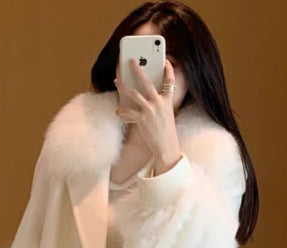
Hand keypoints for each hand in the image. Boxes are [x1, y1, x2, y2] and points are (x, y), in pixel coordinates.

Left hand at [114, 59, 181, 173]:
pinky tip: (117, 112)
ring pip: (134, 94)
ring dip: (123, 87)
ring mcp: (150, 110)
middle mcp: (159, 103)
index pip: (170, 82)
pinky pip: (129, 112)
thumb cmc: (165, 131)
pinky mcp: (142, 119)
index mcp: (167, 101)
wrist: (166, 147)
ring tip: (116, 81)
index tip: (166, 61)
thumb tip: (145, 96)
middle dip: (138, 70)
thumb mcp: (166, 115)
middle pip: (147, 82)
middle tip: (131, 60)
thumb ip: (158, 104)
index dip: (169, 70)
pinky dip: (122, 112)